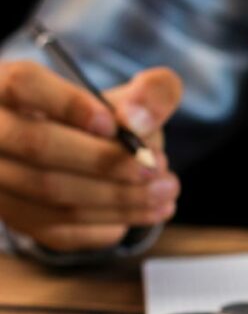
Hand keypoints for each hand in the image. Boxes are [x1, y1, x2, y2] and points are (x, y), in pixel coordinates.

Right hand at [0, 61, 182, 250]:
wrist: (91, 158)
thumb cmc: (109, 122)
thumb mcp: (135, 99)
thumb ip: (152, 94)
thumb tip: (139, 122)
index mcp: (10, 87)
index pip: (23, 84)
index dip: (69, 104)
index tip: (114, 125)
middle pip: (37, 144)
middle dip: (106, 160)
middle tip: (156, 166)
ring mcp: (0, 180)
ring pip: (51, 193)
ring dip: (118, 197)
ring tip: (166, 191)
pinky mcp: (17, 218)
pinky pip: (58, 229)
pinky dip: (108, 223)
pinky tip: (149, 212)